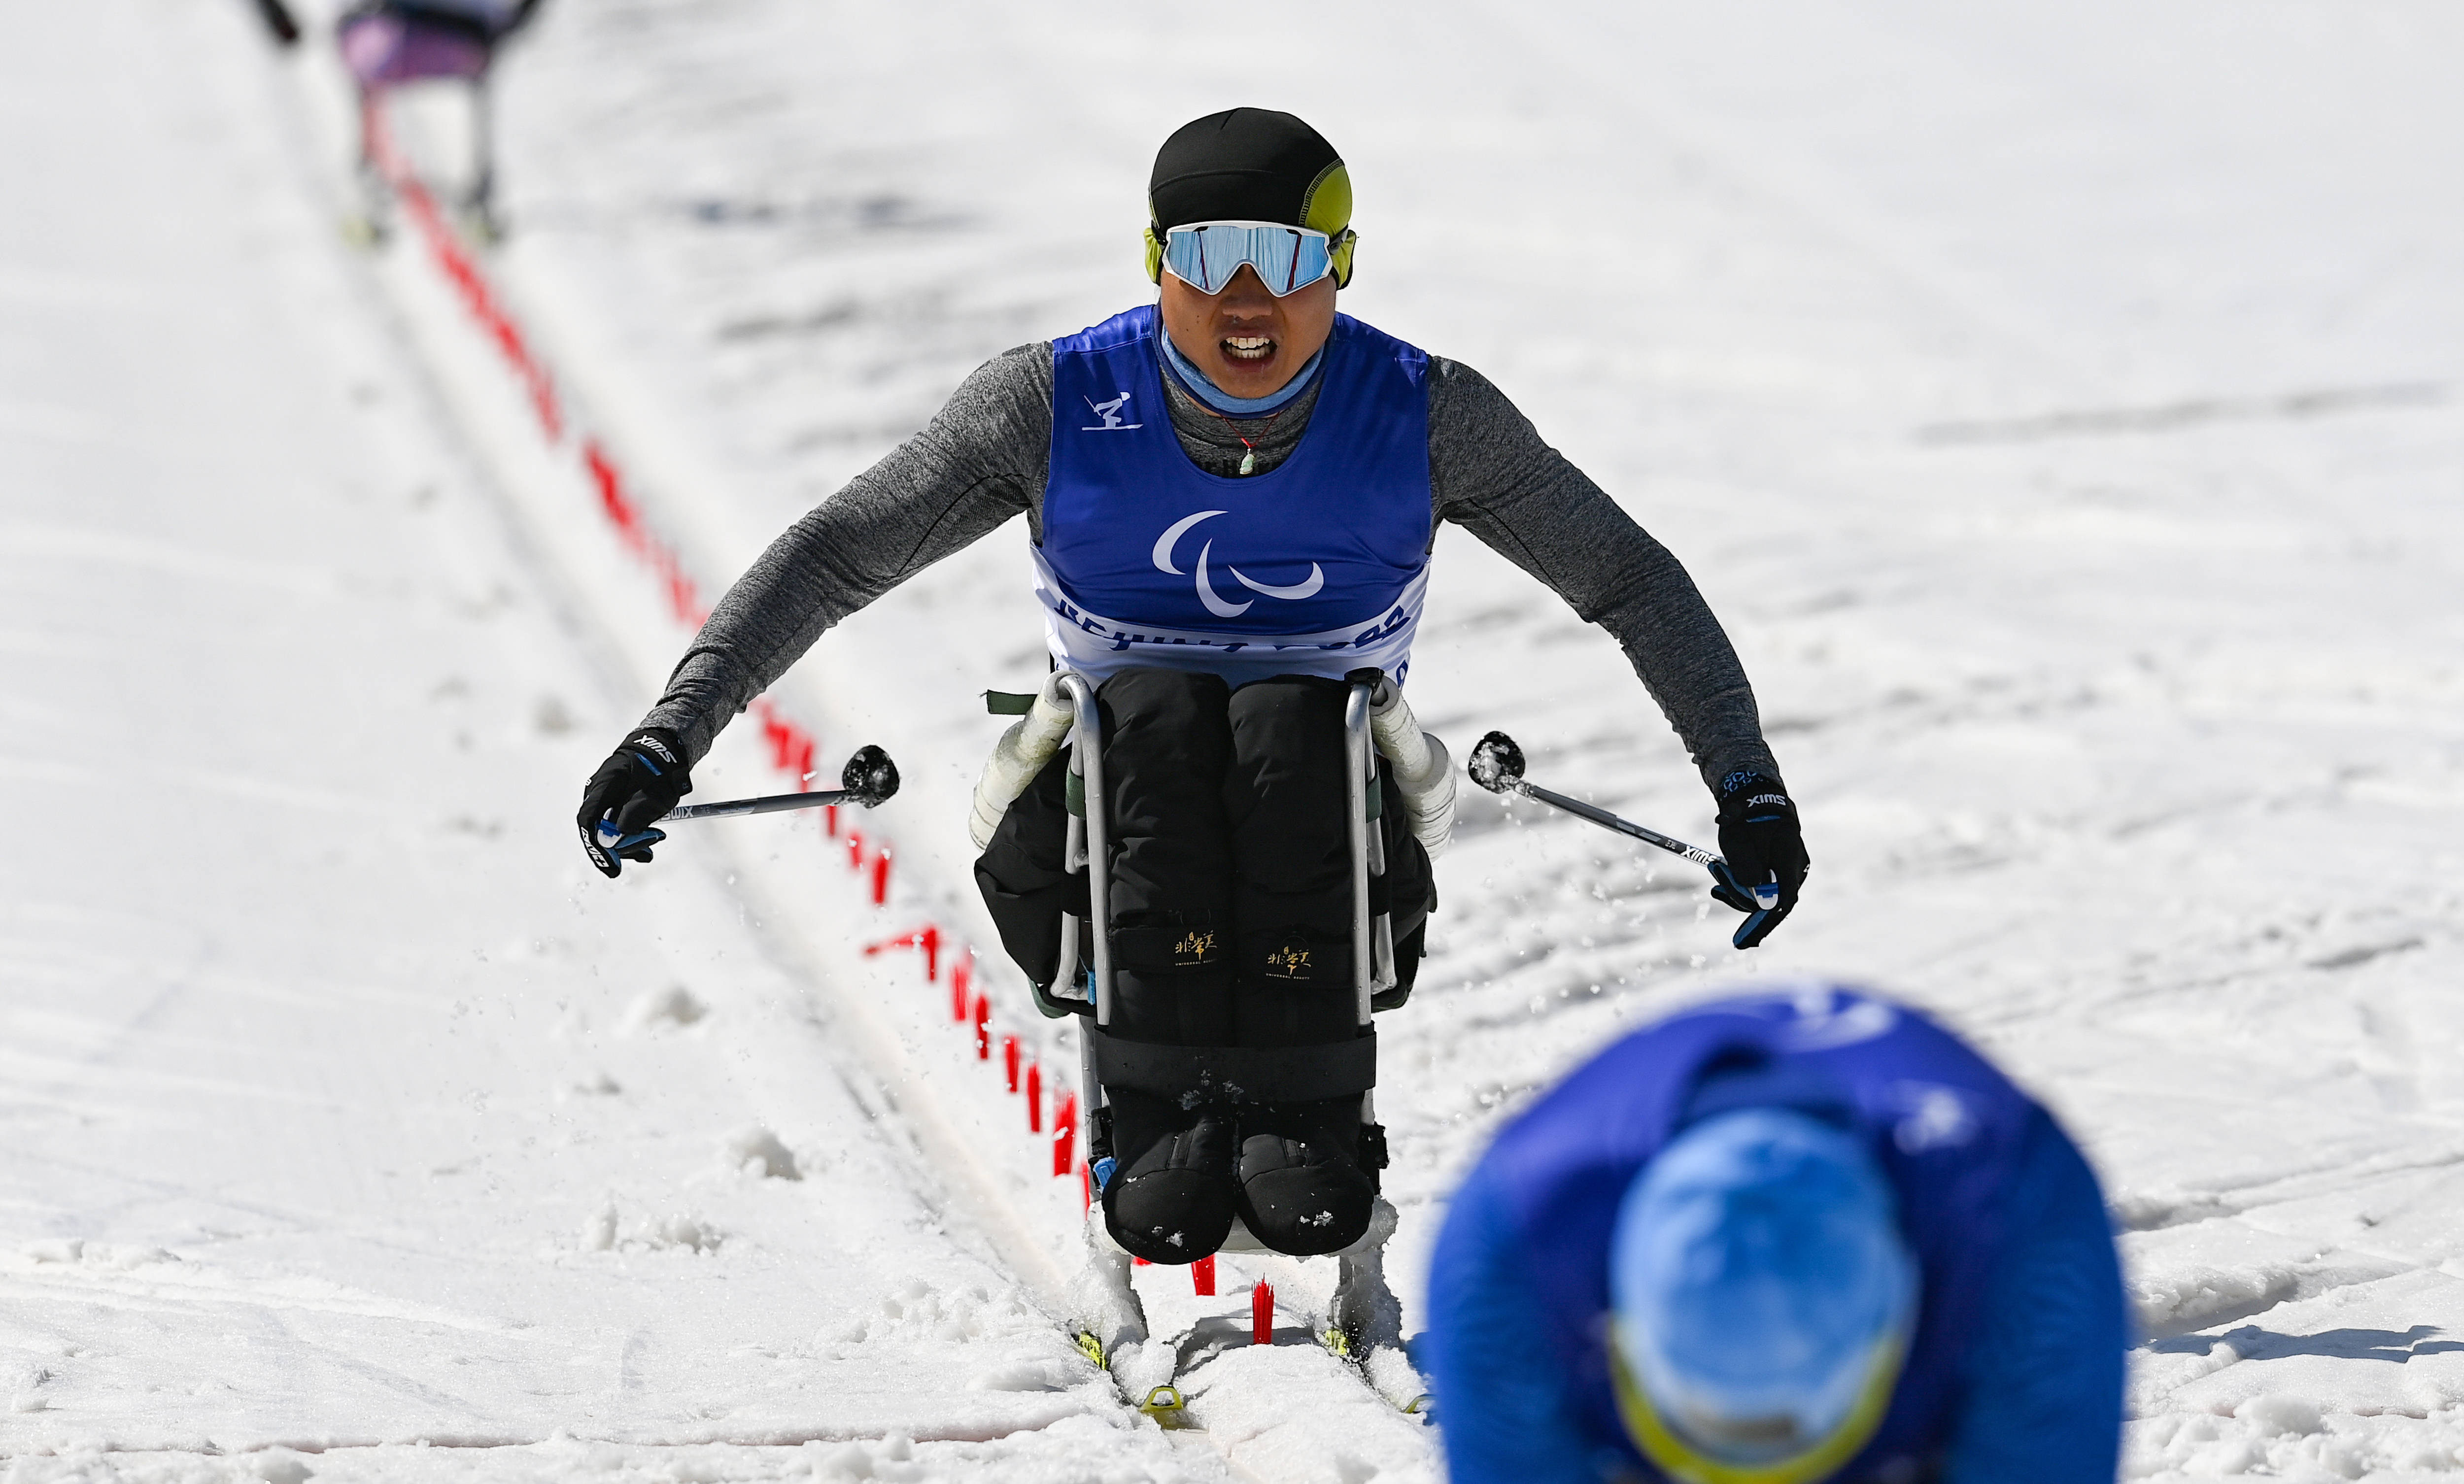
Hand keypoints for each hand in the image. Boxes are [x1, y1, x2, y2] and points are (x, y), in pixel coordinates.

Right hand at [577, 727, 690, 877]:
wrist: (663, 752)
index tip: (612, 866)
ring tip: (650, 849)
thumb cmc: (661, 769)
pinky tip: (645, 851)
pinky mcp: (613, 807)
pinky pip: (615, 828)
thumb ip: (638, 813)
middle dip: (619, 847)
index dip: (597, 845)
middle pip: (597, 829)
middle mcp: (598, 792)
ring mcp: (604, 800)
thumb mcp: (658, 792)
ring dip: (628, 845)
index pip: (588, 818)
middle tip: (644, 853)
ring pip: (606, 832)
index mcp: (606, 782)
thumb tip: (619, 835)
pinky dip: (630, 840)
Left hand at [1711, 770, 1806, 948]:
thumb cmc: (1746, 818)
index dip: (1765, 923)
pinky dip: (1741, 890)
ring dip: (1738, 894)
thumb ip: (1745, 868)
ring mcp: (1788, 872)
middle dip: (1742, 902)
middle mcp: (1794, 868)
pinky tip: (1721, 887)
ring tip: (1716, 879)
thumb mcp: (1737, 840)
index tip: (1746, 941)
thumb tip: (1756, 900)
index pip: (1783, 899)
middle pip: (1772, 902)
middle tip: (1717, 892)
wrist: (1755, 802)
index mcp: (1789, 858)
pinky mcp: (1778, 874)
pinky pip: (1762, 890)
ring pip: (1765, 898)